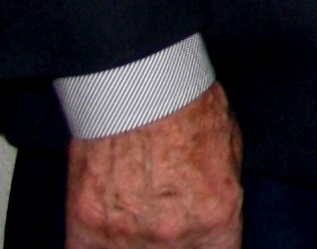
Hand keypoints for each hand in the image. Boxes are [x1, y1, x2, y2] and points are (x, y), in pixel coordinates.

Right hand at [67, 82, 240, 248]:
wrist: (138, 83)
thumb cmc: (187, 104)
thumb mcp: (229, 148)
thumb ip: (219, 192)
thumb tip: (212, 215)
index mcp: (216, 216)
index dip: (209, 246)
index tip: (200, 239)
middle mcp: (174, 234)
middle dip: (173, 243)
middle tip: (162, 216)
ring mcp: (128, 235)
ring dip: (134, 241)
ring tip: (135, 215)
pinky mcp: (87, 226)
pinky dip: (94, 244)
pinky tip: (104, 229)